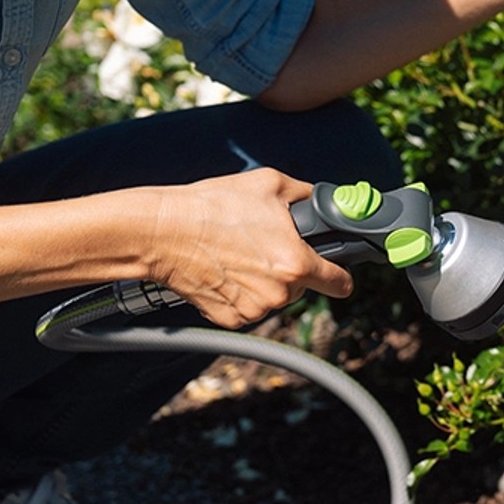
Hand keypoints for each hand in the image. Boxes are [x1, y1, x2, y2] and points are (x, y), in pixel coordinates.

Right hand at [149, 169, 352, 328]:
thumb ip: (307, 196)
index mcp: (297, 264)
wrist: (162, 230)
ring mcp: (255, 310)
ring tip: (239, 254)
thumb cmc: (212, 206)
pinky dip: (240, 293)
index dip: (340, 274)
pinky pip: (248, 308)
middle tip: (265, 246)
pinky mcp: (230, 319)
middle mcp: (280, 293)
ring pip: (274, 298)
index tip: (335, 270)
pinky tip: (224, 270)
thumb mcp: (270, 184)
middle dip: (291, 270)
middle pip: (303, 288)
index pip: (341, 284)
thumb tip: (323, 201)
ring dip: (265, 282)